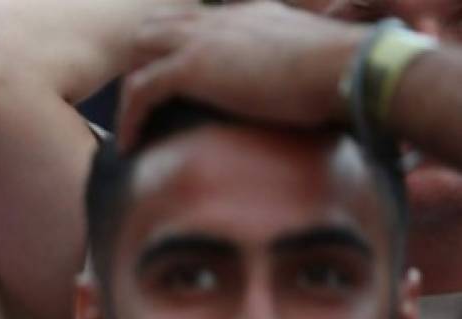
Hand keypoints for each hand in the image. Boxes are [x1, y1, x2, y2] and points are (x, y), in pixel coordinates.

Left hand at [117, 2, 366, 147]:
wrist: (349, 69)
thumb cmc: (346, 77)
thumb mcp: (313, 67)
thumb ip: (294, 73)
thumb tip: (309, 103)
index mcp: (249, 14)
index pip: (197, 23)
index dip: (178, 51)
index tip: (172, 84)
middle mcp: (219, 19)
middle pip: (156, 29)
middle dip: (142, 62)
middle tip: (141, 106)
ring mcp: (202, 40)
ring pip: (138, 53)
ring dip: (129, 90)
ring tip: (130, 126)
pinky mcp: (190, 68)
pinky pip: (140, 91)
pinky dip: (129, 119)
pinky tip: (128, 145)